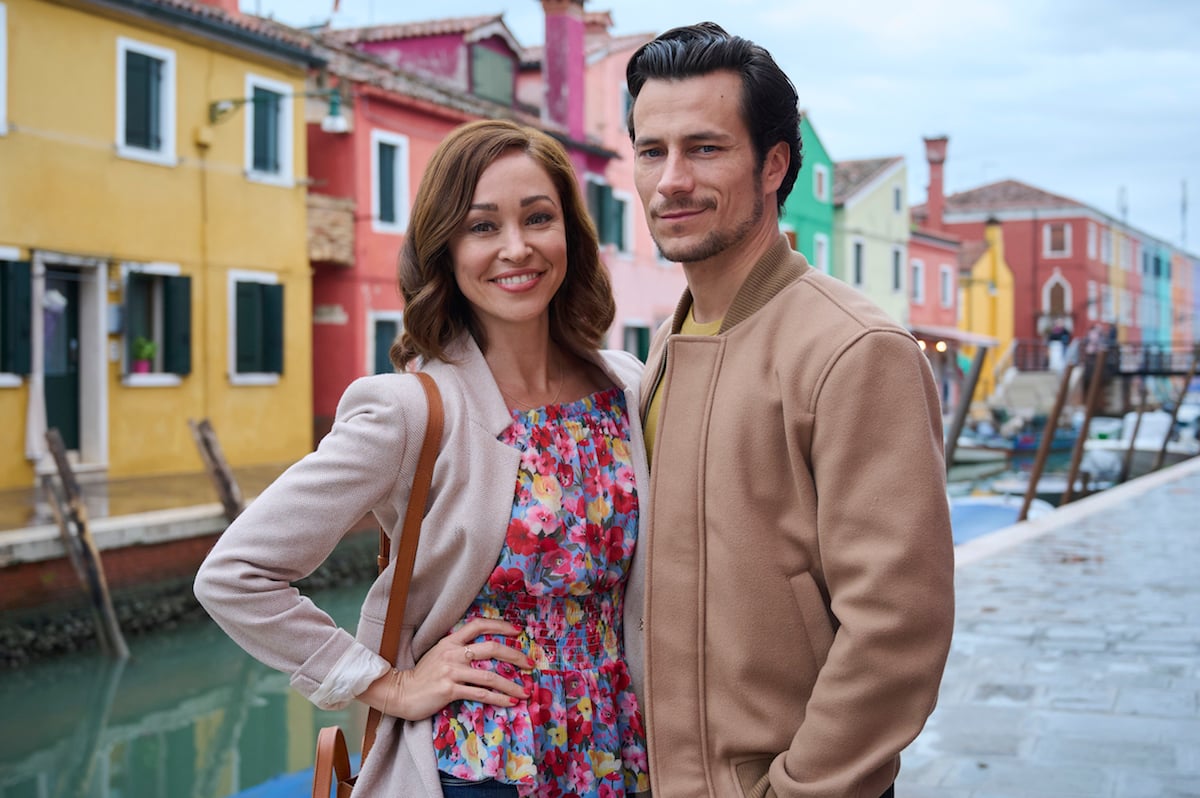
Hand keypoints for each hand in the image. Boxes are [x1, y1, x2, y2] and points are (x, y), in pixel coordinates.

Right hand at [361, 618, 532, 720]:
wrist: (400, 693)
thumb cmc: (422, 676)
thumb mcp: (439, 655)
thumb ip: (458, 649)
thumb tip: (482, 651)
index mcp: (451, 641)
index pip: (478, 625)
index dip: (500, 626)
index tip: (517, 632)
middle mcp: (453, 653)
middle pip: (492, 648)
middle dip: (515, 656)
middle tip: (530, 663)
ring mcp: (452, 671)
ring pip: (490, 676)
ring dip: (511, 685)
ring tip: (525, 691)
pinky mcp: (450, 690)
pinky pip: (480, 694)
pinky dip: (498, 699)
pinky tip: (510, 702)